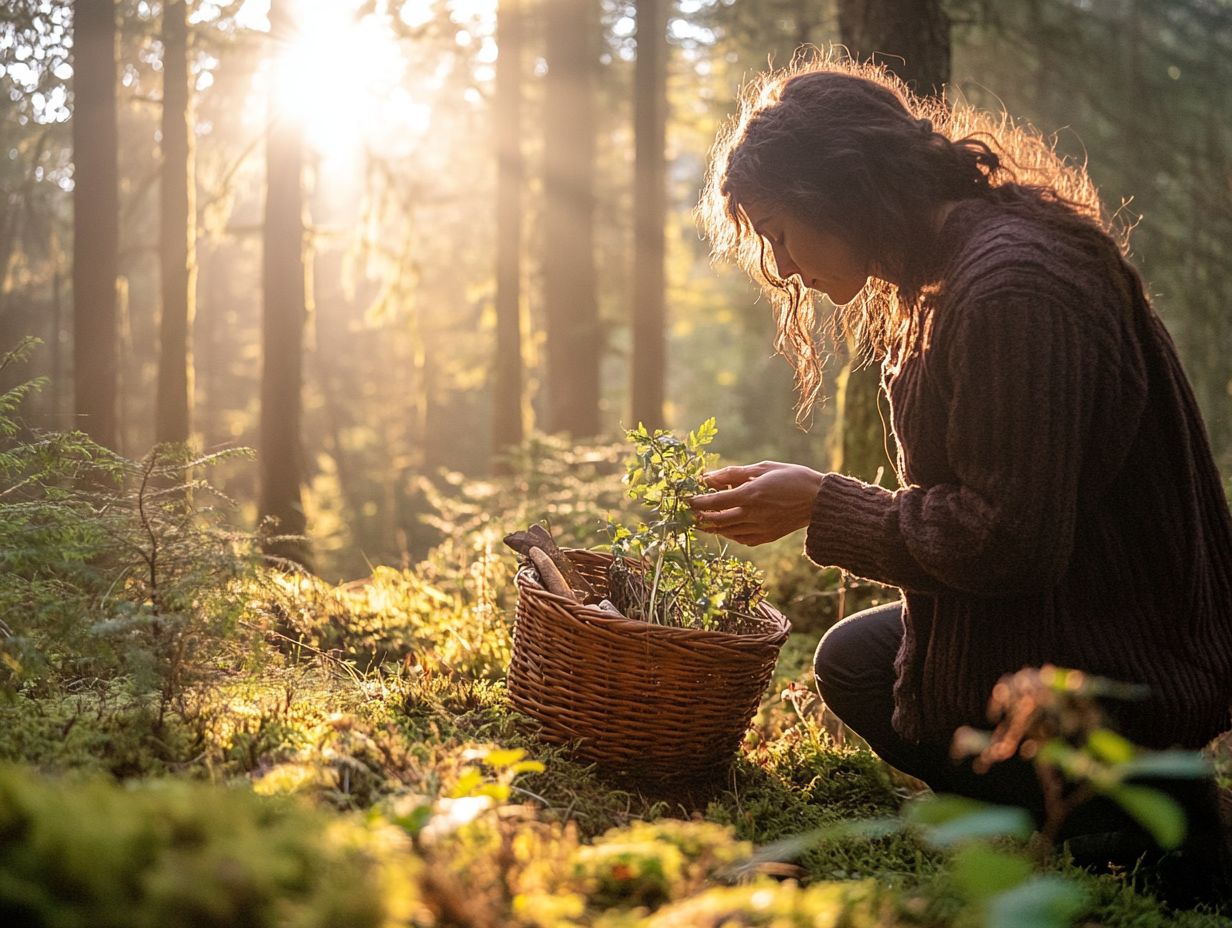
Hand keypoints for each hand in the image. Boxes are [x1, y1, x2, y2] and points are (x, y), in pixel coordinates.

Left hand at [688, 461, 823, 545]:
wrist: (819, 501)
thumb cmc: (792, 478)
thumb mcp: (762, 468)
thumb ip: (733, 473)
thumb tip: (708, 476)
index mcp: (751, 495)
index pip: (714, 502)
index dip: (696, 501)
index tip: (685, 499)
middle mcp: (753, 514)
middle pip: (716, 520)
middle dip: (699, 517)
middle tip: (688, 513)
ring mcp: (760, 529)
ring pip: (726, 531)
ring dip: (711, 526)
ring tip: (701, 520)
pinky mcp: (766, 537)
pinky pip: (740, 539)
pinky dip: (729, 533)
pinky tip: (725, 526)